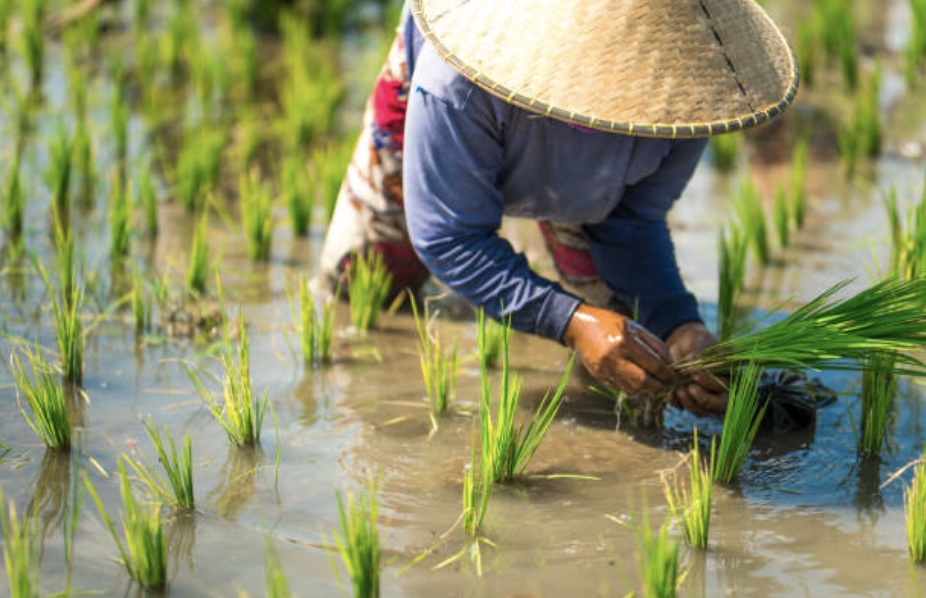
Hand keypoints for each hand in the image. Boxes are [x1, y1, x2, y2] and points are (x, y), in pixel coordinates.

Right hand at [563, 304, 678, 394]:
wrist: (579, 326)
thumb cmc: (609, 323)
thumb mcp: (634, 326)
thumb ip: (653, 344)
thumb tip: (668, 362)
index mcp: (626, 341)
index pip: (653, 365)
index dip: (667, 374)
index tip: (674, 378)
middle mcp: (615, 357)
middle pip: (643, 382)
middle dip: (658, 387)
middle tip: (666, 386)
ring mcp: (605, 368)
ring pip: (632, 388)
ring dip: (645, 389)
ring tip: (652, 384)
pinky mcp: (598, 375)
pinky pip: (620, 387)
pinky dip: (631, 387)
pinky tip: (636, 381)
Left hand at [665, 322, 727, 414]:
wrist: (681, 345)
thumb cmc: (696, 341)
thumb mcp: (698, 342)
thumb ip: (699, 353)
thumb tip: (695, 362)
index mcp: (728, 375)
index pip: (725, 387)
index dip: (711, 383)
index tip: (695, 374)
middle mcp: (720, 390)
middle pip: (718, 406)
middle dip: (704, 399)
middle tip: (689, 388)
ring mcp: (705, 397)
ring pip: (702, 411)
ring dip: (690, 404)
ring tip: (678, 391)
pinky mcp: (689, 400)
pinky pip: (685, 408)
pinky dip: (678, 403)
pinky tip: (671, 392)